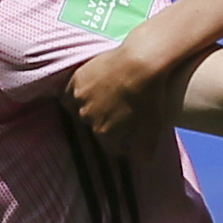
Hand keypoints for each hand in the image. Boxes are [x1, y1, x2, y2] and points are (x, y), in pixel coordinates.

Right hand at [65, 34, 178, 156]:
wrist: (141, 61)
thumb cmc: (150, 94)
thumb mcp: (153, 124)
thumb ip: (147, 146)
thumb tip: (146, 161)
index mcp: (105, 133)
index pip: (110, 146)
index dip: (121, 142)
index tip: (129, 135)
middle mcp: (88, 118)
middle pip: (95, 127)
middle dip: (106, 123)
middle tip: (120, 110)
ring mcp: (80, 98)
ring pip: (80, 110)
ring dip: (90, 107)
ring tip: (104, 98)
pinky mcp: (77, 79)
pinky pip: (69, 93)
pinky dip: (74, 95)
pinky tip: (85, 91)